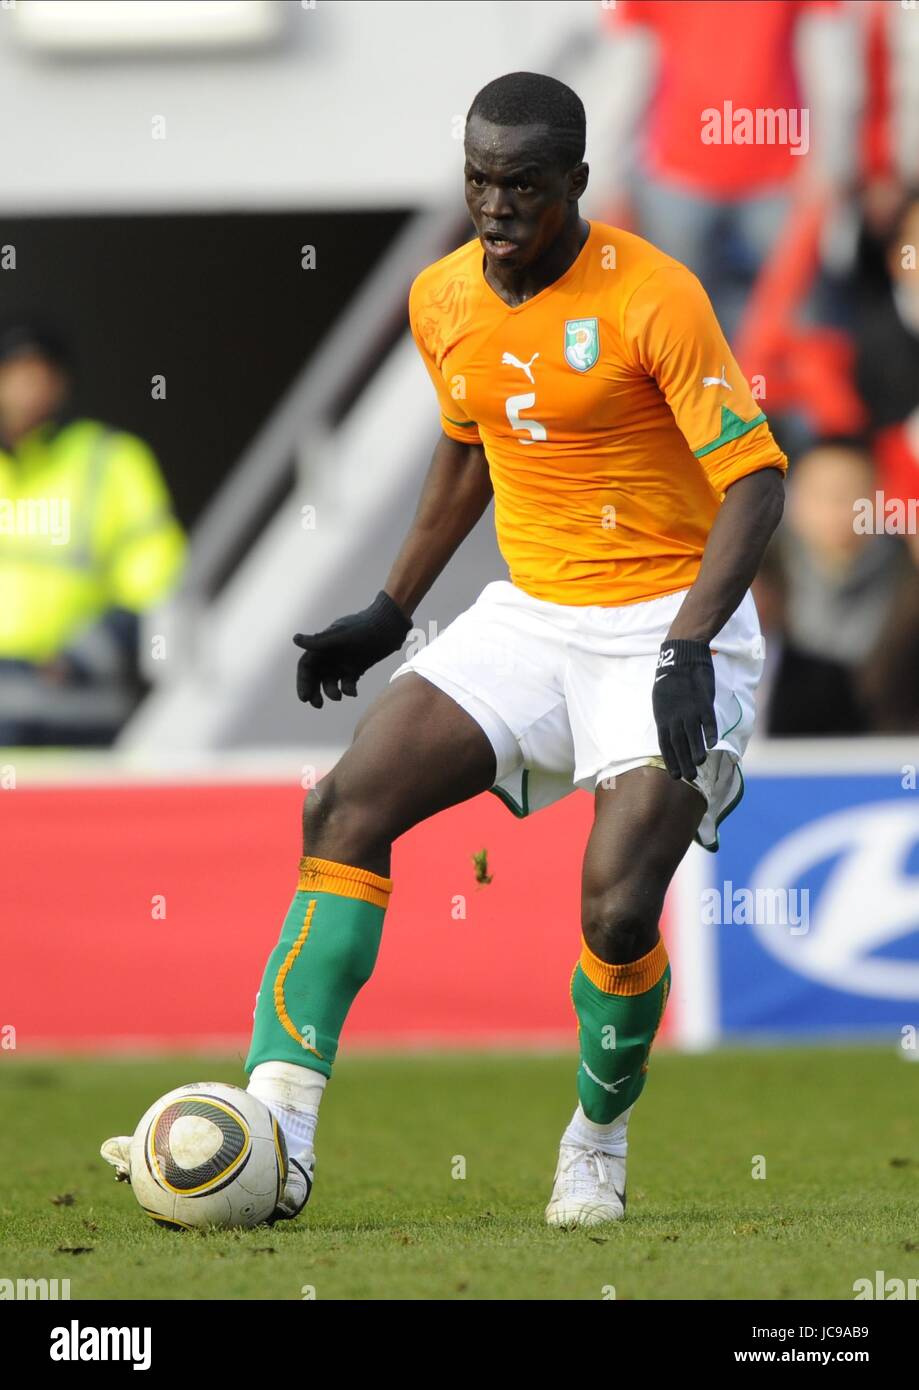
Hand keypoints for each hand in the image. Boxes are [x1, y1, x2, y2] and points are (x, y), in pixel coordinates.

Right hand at [293, 590, 412, 707]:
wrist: (388, 626)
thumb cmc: (363, 627)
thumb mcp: (341, 635)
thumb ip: (319, 641)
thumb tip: (295, 639)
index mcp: (322, 646)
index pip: (306, 666)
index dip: (303, 682)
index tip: (304, 697)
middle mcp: (330, 656)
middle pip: (315, 677)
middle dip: (314, 691)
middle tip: (317, 704)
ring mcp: (342, 663)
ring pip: (330, 683)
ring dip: (331, 692)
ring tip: (338, 697)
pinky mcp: (355, 669)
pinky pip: (347, 684)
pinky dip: (348, 690)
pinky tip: (353, 693)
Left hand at [651, 639, 717, 781]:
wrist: (682, 657)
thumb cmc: (671, 679)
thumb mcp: (662, 700)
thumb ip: (667, 717)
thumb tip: (671, 732)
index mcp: (662, 717)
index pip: (665, 744)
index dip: (670, 760)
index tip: (674, 775)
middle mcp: (674, 716)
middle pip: (678, 744)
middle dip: (683, 762)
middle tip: (689, 778)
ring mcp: (689, 709)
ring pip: (692, 735)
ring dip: (695, 751)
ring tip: (699, 765)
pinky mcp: (702, 701)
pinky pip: (707, 721)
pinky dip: (710, 733)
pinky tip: (713, 744)